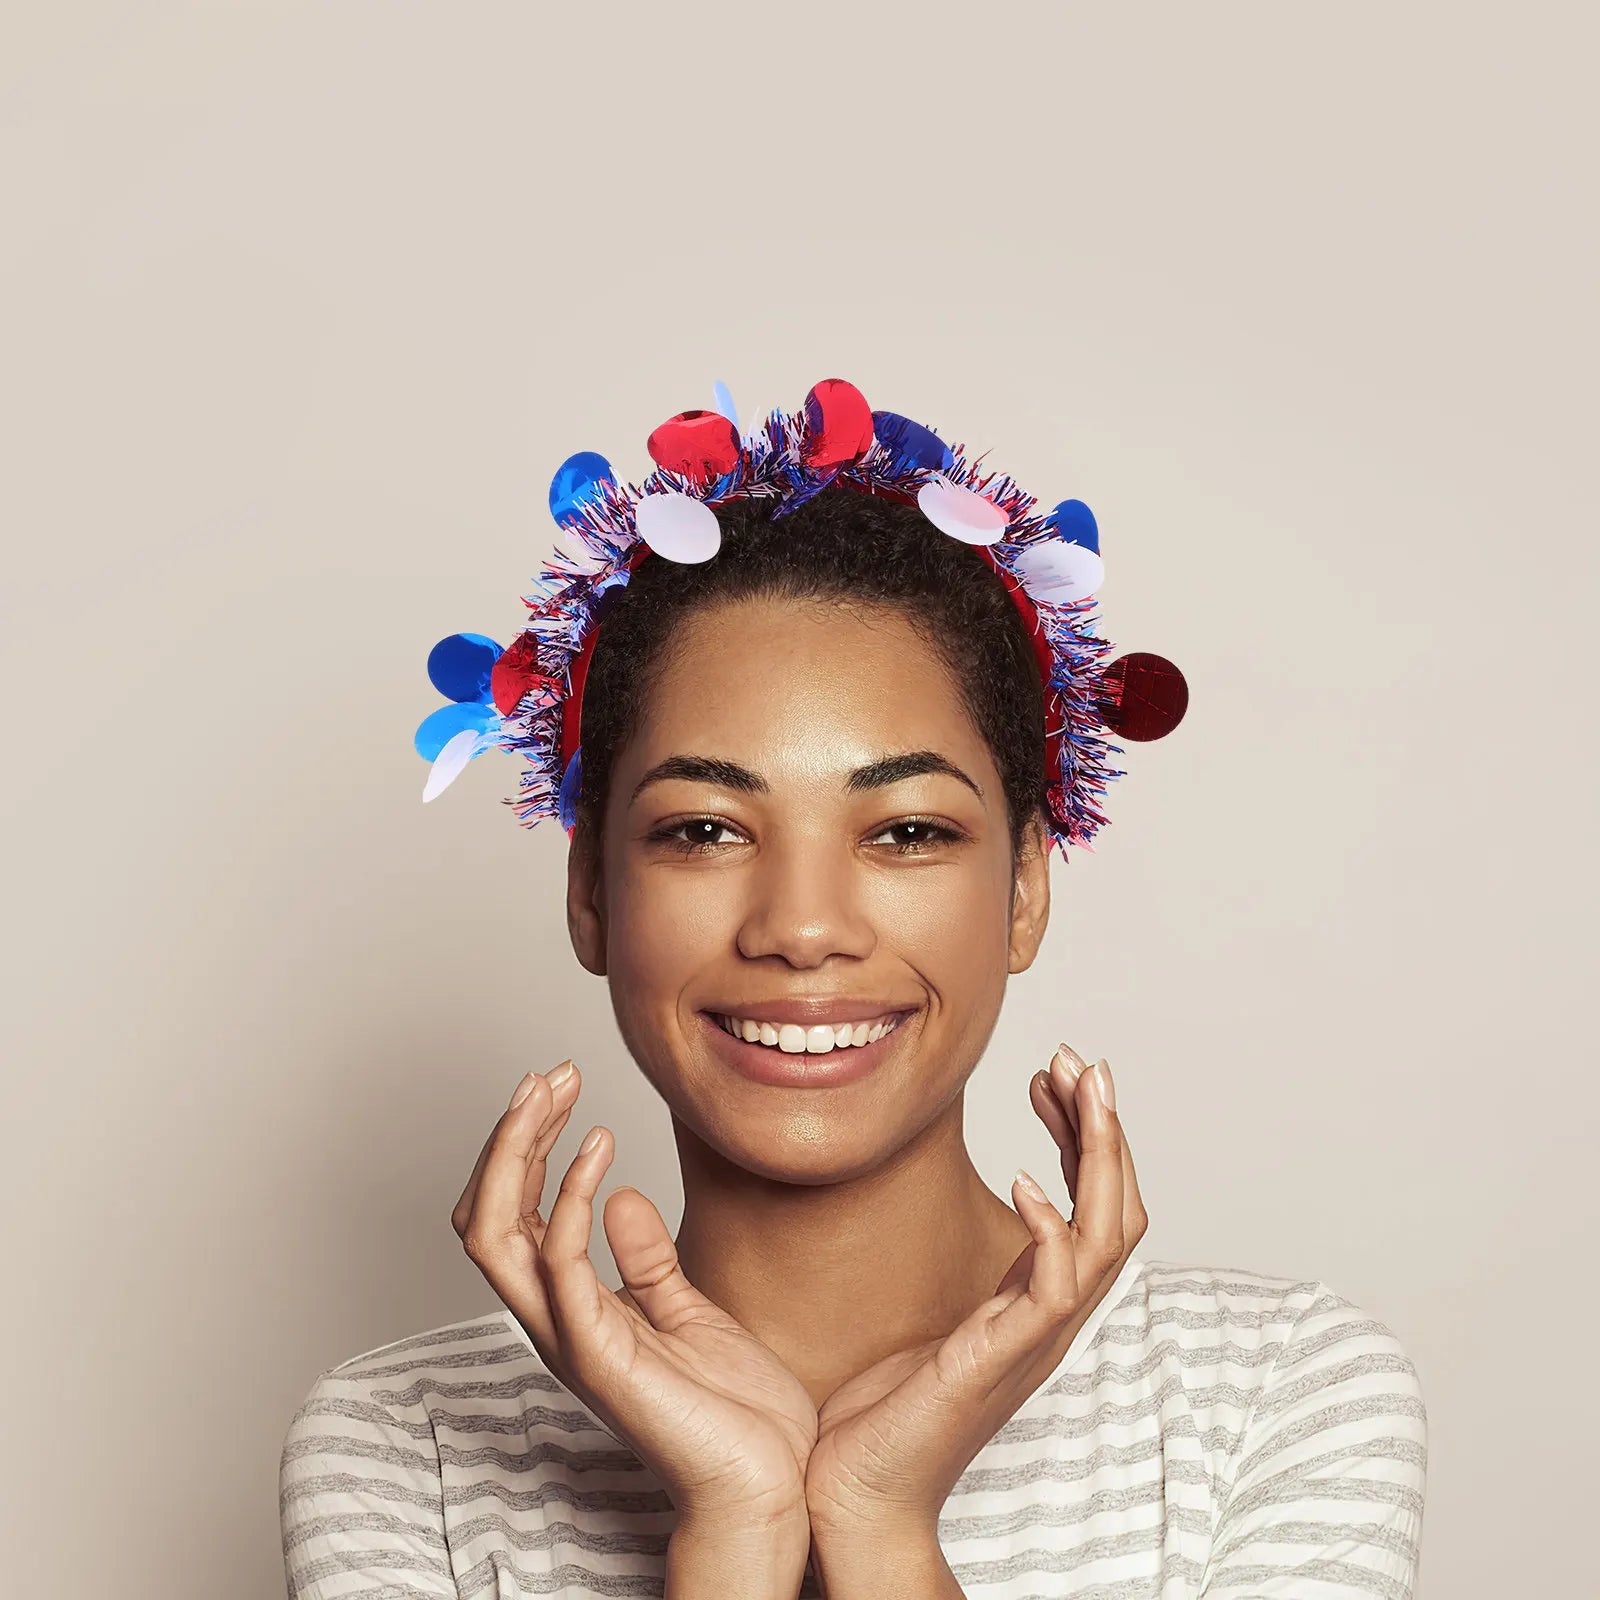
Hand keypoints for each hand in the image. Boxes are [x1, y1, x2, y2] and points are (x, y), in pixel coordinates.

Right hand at [452, 1061, 818, 1530]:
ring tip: (551, 1092)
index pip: (512, 1216)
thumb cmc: (732, 1411)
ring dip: (516, 1153)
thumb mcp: (686, 1308)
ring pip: (494, 1235)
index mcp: (572, 1308)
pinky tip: (601, 1149)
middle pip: (485, 1216)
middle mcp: (556, 1321)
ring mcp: (570, 1338)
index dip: (524, 1146)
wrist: (765, 1484)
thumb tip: (618, 1193)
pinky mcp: (600, 1355)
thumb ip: (644, 1258)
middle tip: (548, 1074)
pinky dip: (570, 1198)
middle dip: (508, 1137)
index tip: (557, 1086)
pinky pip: (560, 1267)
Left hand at [802, 1043, 1148, 1537]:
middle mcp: (1047, 1318)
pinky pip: (1050, 1289)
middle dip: (1104, 1129)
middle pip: (1117, 1210)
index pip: (1091, 1205)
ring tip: (1077, 1090)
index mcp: (1035, 1302)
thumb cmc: (884, 1410)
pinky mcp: (998, 1359)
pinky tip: (1022, 1179)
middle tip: (1080, 1062)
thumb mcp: (937, 1316)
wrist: (856, 1492)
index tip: (1056, 1077)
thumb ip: (971, 1271)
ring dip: (1097, 1157)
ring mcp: (1031, 1340)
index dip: (1083, 1137)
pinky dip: (1049, 1229)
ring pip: (1104, 1237)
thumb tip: (970, 1215)